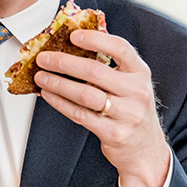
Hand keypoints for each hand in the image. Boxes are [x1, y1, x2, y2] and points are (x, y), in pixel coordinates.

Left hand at [34, 29, 169, 186]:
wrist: (146, 150)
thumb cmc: (132, 111)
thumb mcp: (132, 85)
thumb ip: (112, 66)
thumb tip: (76, 44)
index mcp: (140, 73)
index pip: (120, 48)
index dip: (95, 39)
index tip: (72, 35)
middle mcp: (136, 92)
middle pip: (95, 71)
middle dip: (64, 62)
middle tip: (44, 58)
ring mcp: (126, 114)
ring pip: (85, 94)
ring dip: (58, 83)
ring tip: (41, 77)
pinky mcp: (113, 133)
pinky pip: (80, 114)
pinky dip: (61, 103)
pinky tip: (49, 95)